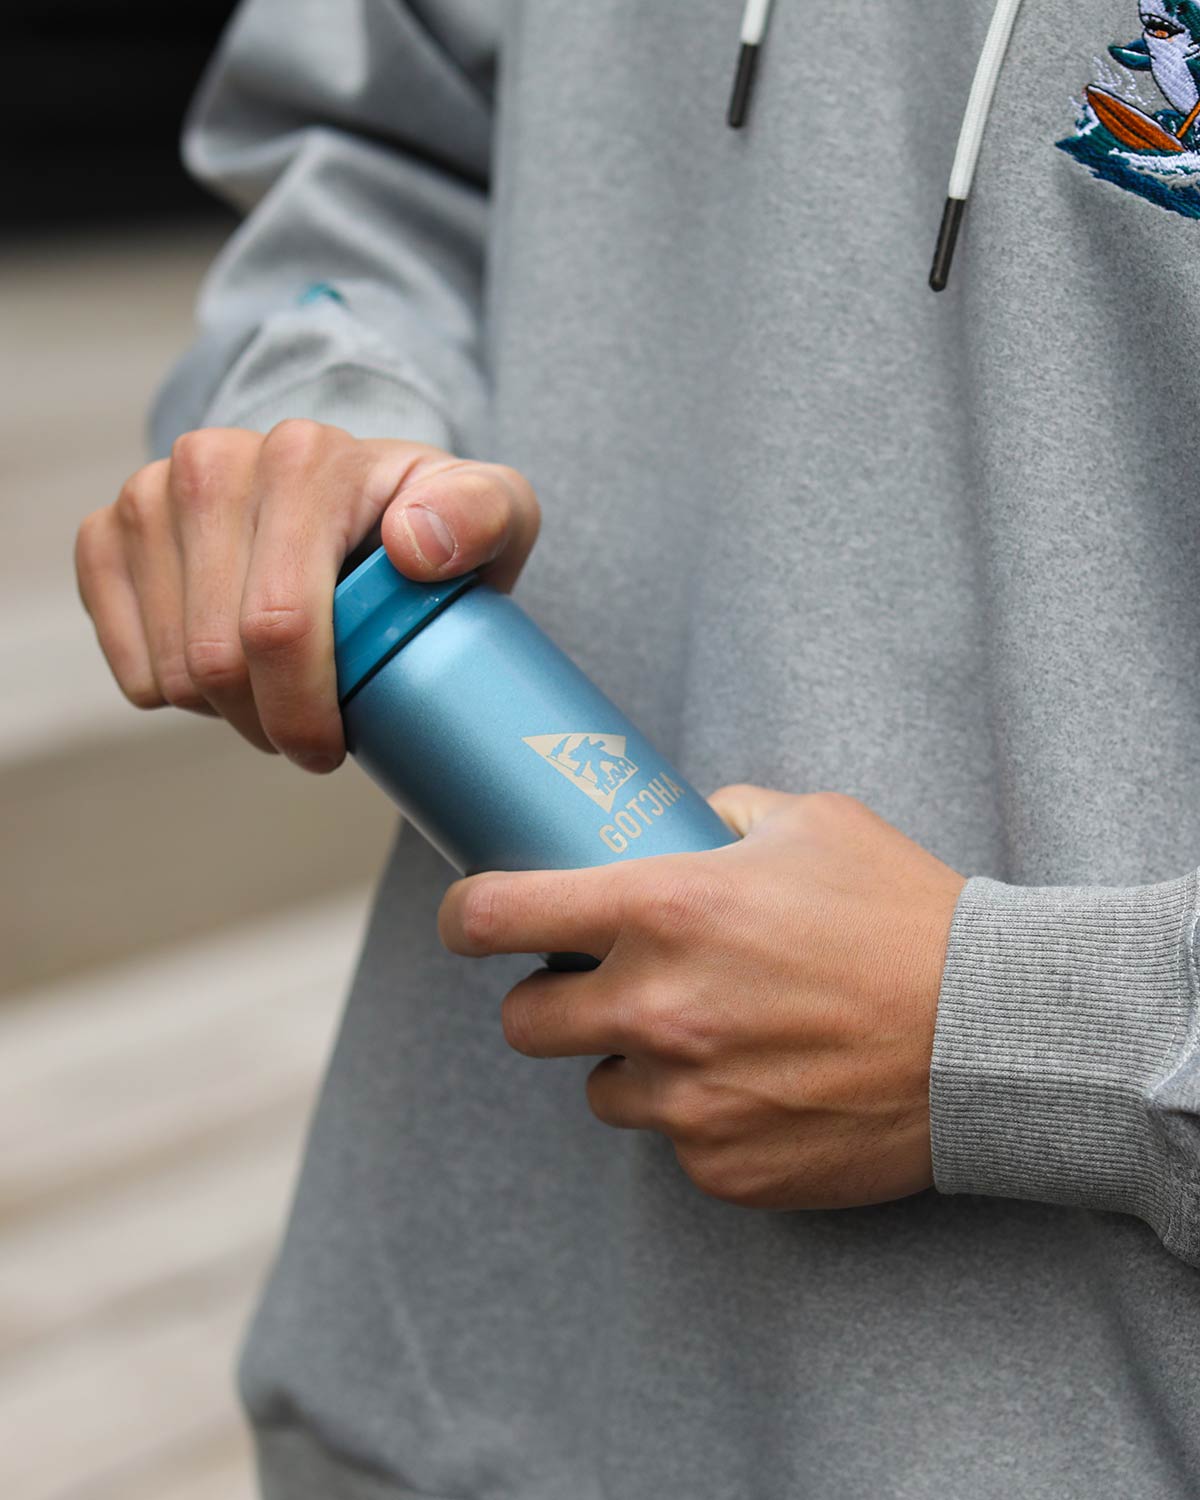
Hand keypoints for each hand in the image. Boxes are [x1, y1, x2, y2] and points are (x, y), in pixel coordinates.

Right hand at [74, 421, 539, 768]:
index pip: (278, 624)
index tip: (337, 747)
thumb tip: (414, 546)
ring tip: (282, 694)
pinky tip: (233, 670)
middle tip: (316, 736)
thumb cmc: (428, 521)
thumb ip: (486, 516)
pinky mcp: (105, 537)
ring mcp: (147, 496)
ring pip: (173, 673)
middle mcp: (210, 464)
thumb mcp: (495, 513)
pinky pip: (130, 668)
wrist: (350, 493)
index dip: (305, 712)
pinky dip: (180, 696)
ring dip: (231, 713)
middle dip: (271, 724)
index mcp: (303, 459)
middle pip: (218, 660)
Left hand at [440, 788, 964, 1210]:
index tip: (470, 920)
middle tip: (599, 986)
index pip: (497, 915)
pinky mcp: (722, 1165)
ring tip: (709, 1039)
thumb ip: (725, 814)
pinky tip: (763, 1085)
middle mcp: (656, 1008)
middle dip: (549, 1000)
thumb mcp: (813, 823)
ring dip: (631, 1063)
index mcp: (662, 909)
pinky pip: (673, 1141)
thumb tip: (686, 819)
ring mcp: (686, 1097)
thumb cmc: (904, 916)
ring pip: (599, 1089)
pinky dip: (699, 1115)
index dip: (467, 916)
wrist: (994, 1034)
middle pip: (523, 1022)